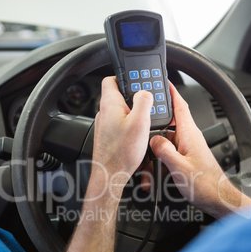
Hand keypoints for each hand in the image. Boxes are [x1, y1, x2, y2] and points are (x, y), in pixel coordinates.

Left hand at [63, 77, 152, 251]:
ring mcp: (104, 125)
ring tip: (145, 120)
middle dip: (133, 96)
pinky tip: (138, 134)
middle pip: (118, 95)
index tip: (136, 79)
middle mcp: (104, 113)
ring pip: (120, 111)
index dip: (124, 76)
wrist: (110, 175)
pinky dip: (129, 125)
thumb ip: (144, 101)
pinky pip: (120, 124)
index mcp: (109, 104)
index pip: (111, 79)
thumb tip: (145, 91)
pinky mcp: (108, 136)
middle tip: (147, 103)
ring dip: (132, 112)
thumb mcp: (140, 122)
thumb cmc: (121, 153)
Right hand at [150, 83, 250, 217]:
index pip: (180, 106)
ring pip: (164, 142)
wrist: (216, 198)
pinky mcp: (185, 158)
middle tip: (140, 135)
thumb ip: (164, 151)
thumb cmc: (205, 184)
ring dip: (154, 153)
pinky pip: (168, 154)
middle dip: (152, 131)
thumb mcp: (180, 168)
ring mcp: (187, 148)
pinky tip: (154, 174)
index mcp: (190, 134)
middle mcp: (188, 138)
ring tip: (148, 169)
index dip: (170, 92)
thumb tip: (153, 140)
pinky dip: (159, 162)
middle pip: (166, 125)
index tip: (161, 82)